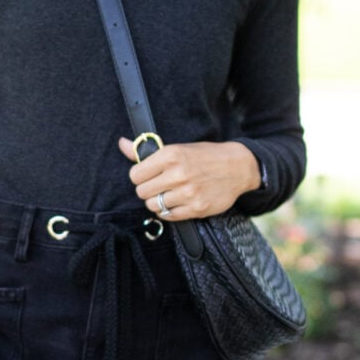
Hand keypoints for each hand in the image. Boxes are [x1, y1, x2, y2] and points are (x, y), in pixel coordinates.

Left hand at [117, 136, 261, 219]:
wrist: (237, 167)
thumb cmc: (204, 156)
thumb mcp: (176, 148)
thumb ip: (146, 151)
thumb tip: (121, 144)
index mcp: (171, 155)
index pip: (135, 175)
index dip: (139, 176)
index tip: (148, 175)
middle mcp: (178, 174)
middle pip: (141, 192)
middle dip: (147, 190)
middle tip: (159, 186)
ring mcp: (188, 193)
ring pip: (153, 205)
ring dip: (158, 202)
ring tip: (168, 194)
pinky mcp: (196, 208)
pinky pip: (168, 216)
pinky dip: (168, 211)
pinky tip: (176, 202)